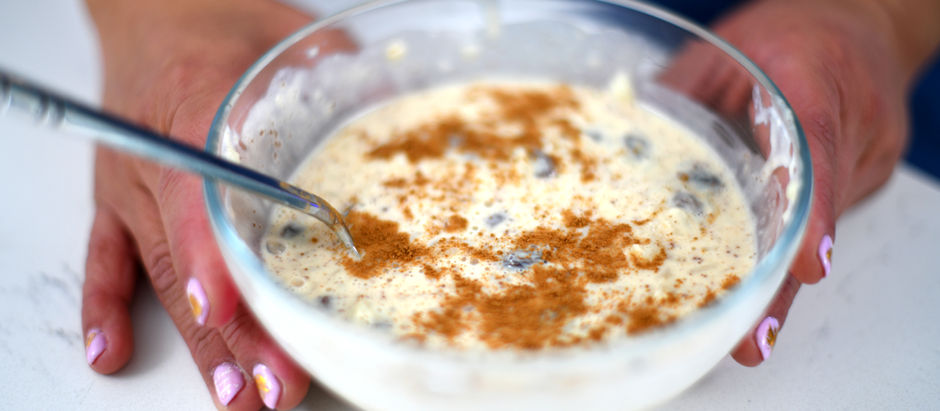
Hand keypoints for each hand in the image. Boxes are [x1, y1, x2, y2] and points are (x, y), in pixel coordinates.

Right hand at [79, 0, 334, 407]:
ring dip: (199, 339)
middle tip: (274, 384)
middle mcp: (155, 153)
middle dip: (233, 328)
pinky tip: (115, 353)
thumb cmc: (222, 25)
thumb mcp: (290, 35)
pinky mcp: (116, 200)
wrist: (155, 13)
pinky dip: (105, 307)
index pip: (201, 190)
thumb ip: (340, 77)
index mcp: (195, 103)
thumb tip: (404, 114)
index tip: (223, 305)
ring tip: (235, 393)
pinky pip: (105, 260)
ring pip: (160, 272)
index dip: (213, 253)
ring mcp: (130, 183)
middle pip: (190, 252)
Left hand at [686, 0, 937, 364]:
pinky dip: (790, 252)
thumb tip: (622, 138)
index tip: (806, 263)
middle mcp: (852, 122)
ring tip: (752, 332)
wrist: (856, 21)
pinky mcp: (862, 174)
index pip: (816, 144)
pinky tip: (763, 288)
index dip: (810, 209)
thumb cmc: (788, 33)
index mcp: (815, 77)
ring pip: (822, 225)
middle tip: (755, 336)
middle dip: (783, 281)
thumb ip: (684, 93)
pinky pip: (823, 217)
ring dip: (783, 280)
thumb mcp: (724, 50)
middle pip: (819, 209)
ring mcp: (866, 152)